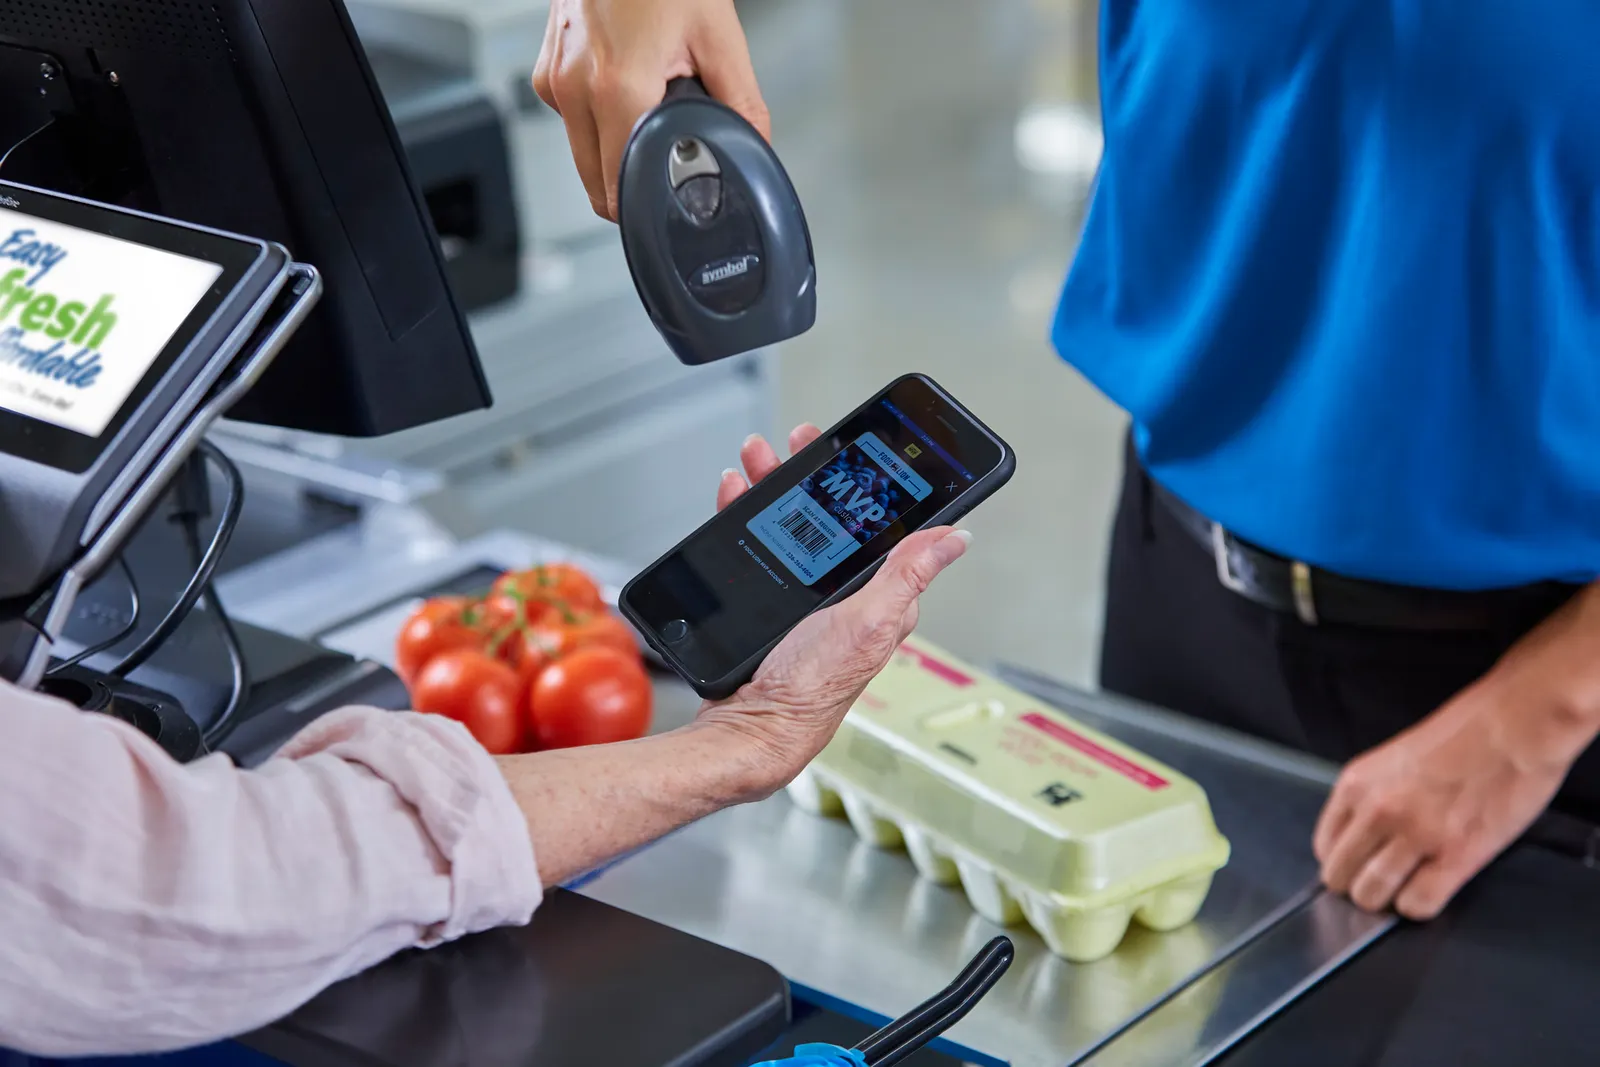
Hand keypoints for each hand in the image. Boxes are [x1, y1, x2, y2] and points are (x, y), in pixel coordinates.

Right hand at [532, 0, 769, 219]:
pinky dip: (598, 118)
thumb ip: (741, 104)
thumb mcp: (719, 36)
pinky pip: (572, 119)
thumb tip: (755, 147)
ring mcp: (553, 77)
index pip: (617, 189)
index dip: (644, 206)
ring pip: (581, 153)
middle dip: (631, 182)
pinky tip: (624, 85)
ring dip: (614, 149)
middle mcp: (573, 87)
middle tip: (665, 155)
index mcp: (616, 87)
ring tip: (647, 105)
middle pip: (595, 182)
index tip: (665, 204)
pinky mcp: (546, 68)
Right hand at [695, 425, 970, 788]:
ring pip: (791, 523)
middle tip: (796, 442)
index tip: (850, 447)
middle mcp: (845, 591)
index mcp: (878, 592)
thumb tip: (958, 537)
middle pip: (831, 513)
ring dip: (772, 484)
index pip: (879, 521)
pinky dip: (745, 515)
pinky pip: (760, 546)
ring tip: (756, 458)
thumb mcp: (869, 622)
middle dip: (811, 472)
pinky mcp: (770, 601)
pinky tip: (735, 496)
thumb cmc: (811, 689)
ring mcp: (805, 595)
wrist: (751, 726)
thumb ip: (909, 575)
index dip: (865, 479)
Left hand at [1314, 584, 1599, 918]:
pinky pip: (1419, 904)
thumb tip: (1360, 839)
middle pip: (1340, 878)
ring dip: (1388, 900)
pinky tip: (1433, 889)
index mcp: (1357, 784)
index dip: (1344, 863)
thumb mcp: (1393, 760)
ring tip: (1409, 886)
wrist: (1514, 724)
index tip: (1361, 865)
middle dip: (1360, 886)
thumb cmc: (1461, 735)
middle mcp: (1376, 810)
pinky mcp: (1456, 855)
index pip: (1324, 846)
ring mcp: (1415, 835)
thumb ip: (1372, 796)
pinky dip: (1421, 905)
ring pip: (1372, 897)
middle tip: (1386, 881)